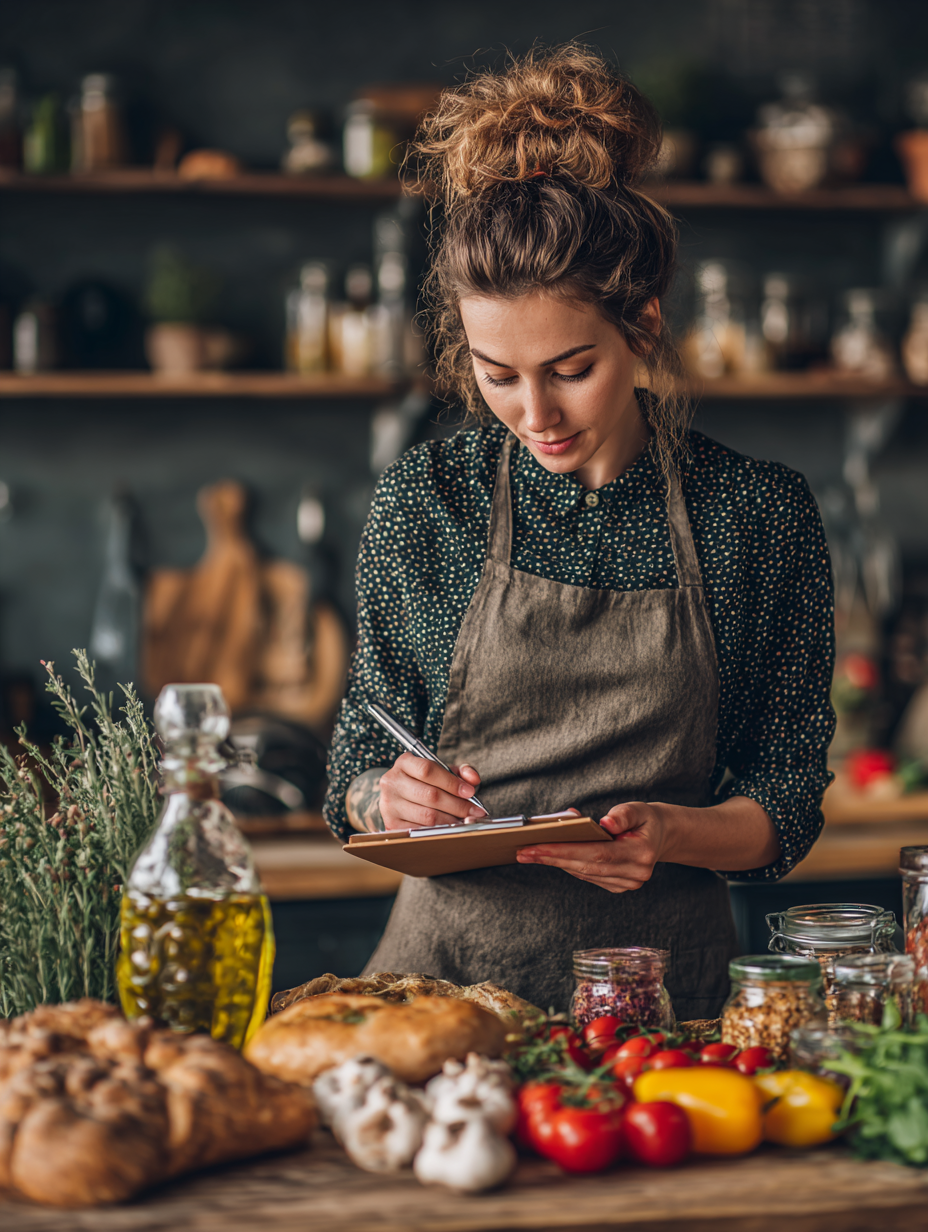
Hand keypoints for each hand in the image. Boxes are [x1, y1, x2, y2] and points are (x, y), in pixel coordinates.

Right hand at [379, 753, 485, 830]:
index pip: (428, 770)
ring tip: (465, 820)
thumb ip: (460, 772)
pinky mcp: (391, 823)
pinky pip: (420, 830)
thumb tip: (473, 779)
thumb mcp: (441, 772)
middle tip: (474, 811)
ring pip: (427, 815)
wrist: (399, 797)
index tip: (470, 792)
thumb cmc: (424, 783)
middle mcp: (392, 781)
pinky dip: (438, 830)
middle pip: (430, 795)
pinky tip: (449, 828)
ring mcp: (389, 804)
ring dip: (451, 820)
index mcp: (404, 762)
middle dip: (458, 805)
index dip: (451, 782)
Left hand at [515, 802, 668, 893]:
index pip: (597, 853)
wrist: (661, 836)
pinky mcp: (619, 886)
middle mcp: (635, 874)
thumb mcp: (639, 809)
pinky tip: (551, 857)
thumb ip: (624, 814)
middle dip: (552, 858)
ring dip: (556, 863)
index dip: (566, 850)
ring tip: (530, 852)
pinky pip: (588, 875)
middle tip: (524, 851)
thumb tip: (605, 824)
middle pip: (586, 866)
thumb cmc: (646, 820)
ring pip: (584, 873)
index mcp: (642, 854)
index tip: (538, 846)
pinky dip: (569, 865)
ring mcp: (627, 884)